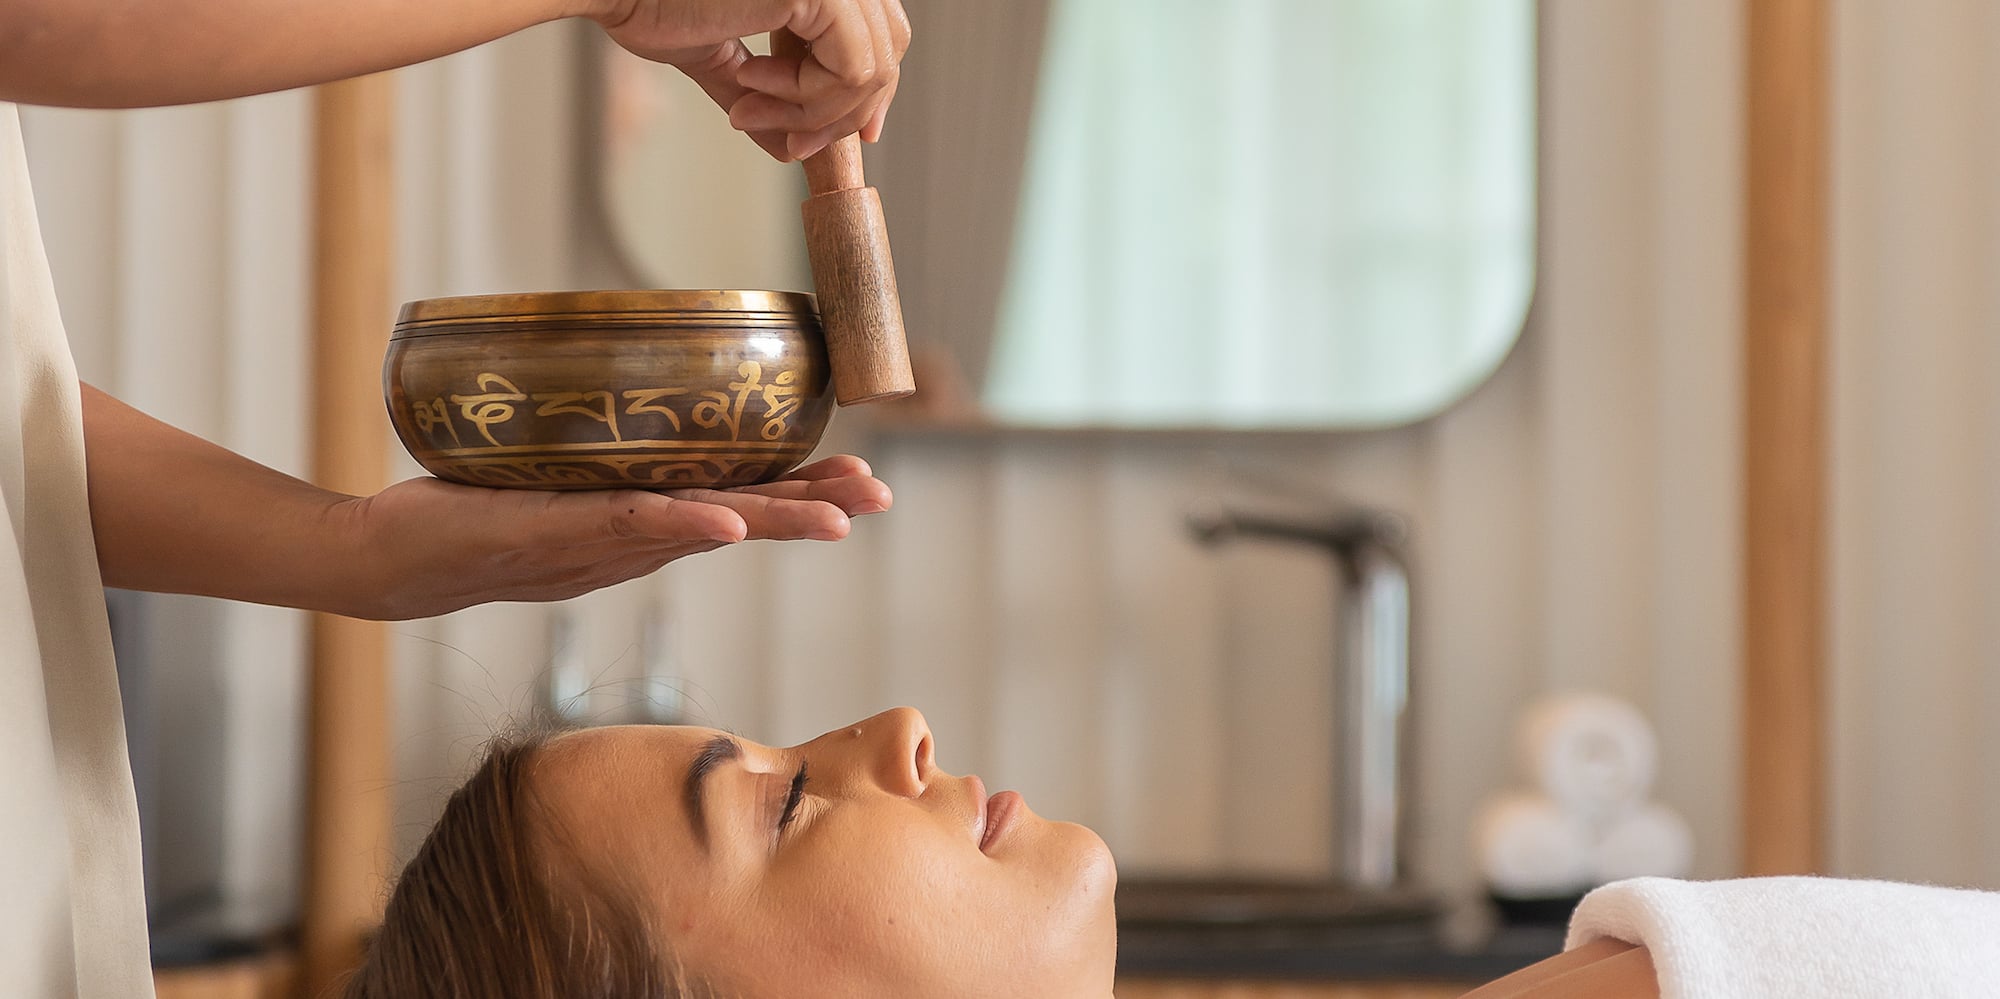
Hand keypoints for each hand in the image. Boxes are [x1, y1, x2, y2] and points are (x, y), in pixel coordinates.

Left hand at [345, 455, 890, 619]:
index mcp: (636, 527)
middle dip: (813, 511)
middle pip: (738, 522)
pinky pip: (624, 527)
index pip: (735, 506)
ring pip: (701, 528)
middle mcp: (627, 544)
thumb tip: (630, 398)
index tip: (861, 483)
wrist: (384, 558)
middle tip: (879, 498)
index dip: (800, 497)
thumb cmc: (463, 514)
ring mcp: (594, 545)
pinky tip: (725, 521)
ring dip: (772, 521)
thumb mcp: (545, 480)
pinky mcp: (548, 535)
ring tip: (836, 516)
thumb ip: (592, 458)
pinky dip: (679, 525)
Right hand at [590, 0, 909, 160]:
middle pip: (890, 48)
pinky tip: (751, 83)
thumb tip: (787, 147)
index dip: (870, 90)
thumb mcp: (721, 54)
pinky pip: (851, 71)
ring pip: (870, 70)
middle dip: (845, 112)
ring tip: (749, 108)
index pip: (881, 31)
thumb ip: (764, 93)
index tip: (848, 135)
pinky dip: (806, 98)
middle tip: (796, 146)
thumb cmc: (648, 2)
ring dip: (812, 112)